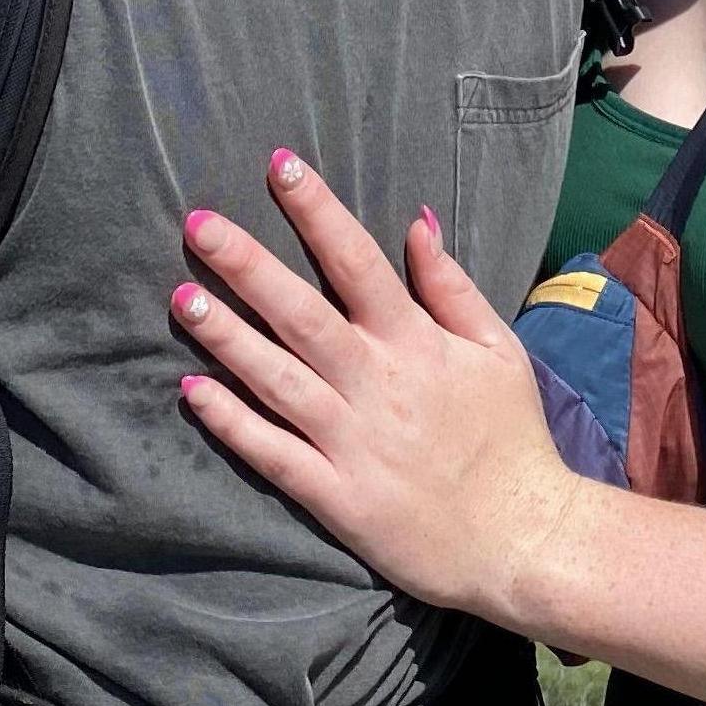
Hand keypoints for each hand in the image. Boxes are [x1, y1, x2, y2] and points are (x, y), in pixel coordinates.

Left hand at [170, 150, 583, 626]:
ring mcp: (352, 442)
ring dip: (226, 338)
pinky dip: (232, 424)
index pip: (357, 261)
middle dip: (247, 265)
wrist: (525, 540)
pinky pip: (274, 455)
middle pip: (301, 314)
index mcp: (416, 342)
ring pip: (277, 379)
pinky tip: (191, 392)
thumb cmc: (511, 438)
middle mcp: (377, 384)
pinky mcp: (337, 497)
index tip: (278, 165)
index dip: (317, 211)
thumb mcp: (497, 349)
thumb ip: (451, 286)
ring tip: (180, 297)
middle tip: (197, 223)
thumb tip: (415, 221)